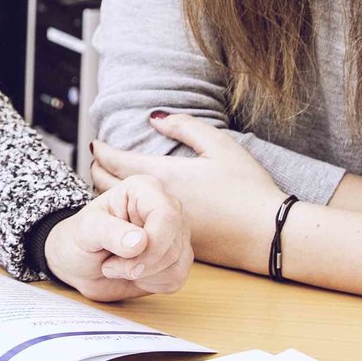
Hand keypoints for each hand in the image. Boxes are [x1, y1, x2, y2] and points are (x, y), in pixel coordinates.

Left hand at [43, 175, 192, 300]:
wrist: (78, 263)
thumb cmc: (79, 239)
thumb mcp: (85, 231)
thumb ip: (109, 232)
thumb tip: (140, 241)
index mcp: (144, 189)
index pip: (167, 217)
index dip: (151, 244)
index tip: (124, 259)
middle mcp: (166, 208)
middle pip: (173, 244)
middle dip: (142, 265)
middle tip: (110, 266)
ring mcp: (174, 234)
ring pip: (177, 263)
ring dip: (143, 275)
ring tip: (119, 266)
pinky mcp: (177, 258)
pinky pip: (176, 278)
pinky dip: (152, 284)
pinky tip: (134, 274)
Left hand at [91, 111, 282, 270]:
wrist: (267, 235)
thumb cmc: (247, 188)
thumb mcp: (220, 146)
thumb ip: (185, 127)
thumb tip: (154, 117)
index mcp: (162, 176)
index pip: (115, 162)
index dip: (101, 151)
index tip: (95, 144)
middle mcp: (154, 204)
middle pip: (107, 187)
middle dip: (97, 172)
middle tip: (95, 162)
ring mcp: (160, 226)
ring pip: (120, 210)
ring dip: (109, 195)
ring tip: (108, 182)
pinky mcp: (171, 243)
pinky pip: (136, 226)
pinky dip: (127, 214)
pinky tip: (134, 210)